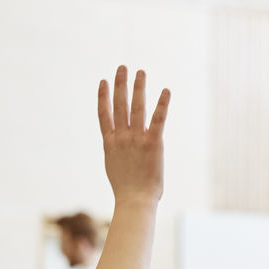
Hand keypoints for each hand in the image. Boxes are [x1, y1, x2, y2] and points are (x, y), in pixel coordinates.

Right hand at [98, 66, 170, 204]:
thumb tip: (117, 148)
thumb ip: (116, 153)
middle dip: (120, 84)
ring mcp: (136, 139)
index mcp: (110, 143)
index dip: (103, 96)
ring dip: (138, 87)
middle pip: (119, 105)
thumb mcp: (115, 168)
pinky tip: (166, 90)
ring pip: (137, 107)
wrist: (134, 201)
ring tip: (140, 72)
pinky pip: (158, 119)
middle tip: (122, 67)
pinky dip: (162, 104)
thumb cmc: (127, 190)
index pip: (103, 114)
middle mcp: (121, 137)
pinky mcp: (153, 143)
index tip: (103, 81)